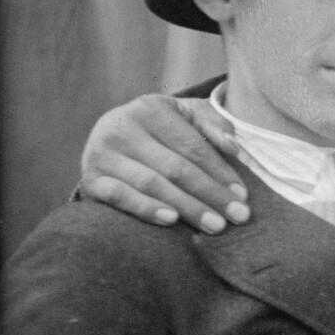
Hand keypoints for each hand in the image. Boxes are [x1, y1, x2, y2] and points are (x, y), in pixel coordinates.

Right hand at [79, 94, 252, 231]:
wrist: (112, 137)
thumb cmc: (162, 130)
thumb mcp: (188, 116)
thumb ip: (213, 124)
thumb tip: (233, 148)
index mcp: (149, 108)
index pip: (192, 146)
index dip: (220, 172)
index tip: (243, 196)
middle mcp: (121, 128)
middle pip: (176, 168)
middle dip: (211, 194)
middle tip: (239, 217)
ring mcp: (101, 153)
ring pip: (152, 184)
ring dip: (187, 207)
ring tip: (216, 225)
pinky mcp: (90, 178)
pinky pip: (119, 196)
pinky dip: (145, 208)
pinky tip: (171, 220)